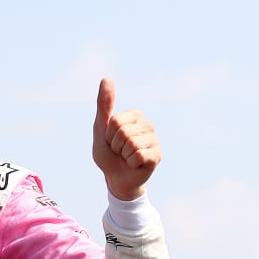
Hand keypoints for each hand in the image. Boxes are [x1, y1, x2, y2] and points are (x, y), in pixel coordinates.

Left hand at [91, 78, 160, 200]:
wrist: (117, 179)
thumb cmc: (108, 154)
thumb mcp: (101, 128)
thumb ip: (104, 105)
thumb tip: (107, 78)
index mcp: (134, 116)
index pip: (116, 121)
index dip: (108, 135)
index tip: (111, 142)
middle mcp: (147, 125)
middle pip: (123, 132)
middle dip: (115, 146)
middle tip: (119, 151)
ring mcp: (154, 140)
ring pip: (131, 144)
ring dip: (123, 155)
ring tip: (126, 157)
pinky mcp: (157, 155)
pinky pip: (138, 156)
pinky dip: (131, 163)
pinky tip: (135, 164)